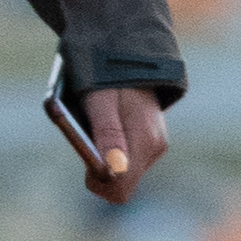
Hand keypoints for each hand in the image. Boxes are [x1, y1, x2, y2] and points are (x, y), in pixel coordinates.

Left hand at [73, 84, 168, 207]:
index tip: (86, 158)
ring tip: (96, 122)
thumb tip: (112, 172)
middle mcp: (154, 148)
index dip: (97, 183)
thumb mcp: (101, 100)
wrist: (130, 50)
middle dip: (99, 167)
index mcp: (144, 141)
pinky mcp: (150, 140)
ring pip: (123, 171)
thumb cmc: (109, 74)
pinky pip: (126, 157)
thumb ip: (108, 134)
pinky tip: (107, 121)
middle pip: (121, 182)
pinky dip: (111, 147)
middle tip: (89, 135)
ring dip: (104, 155)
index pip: (120, 190)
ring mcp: (154, 145)